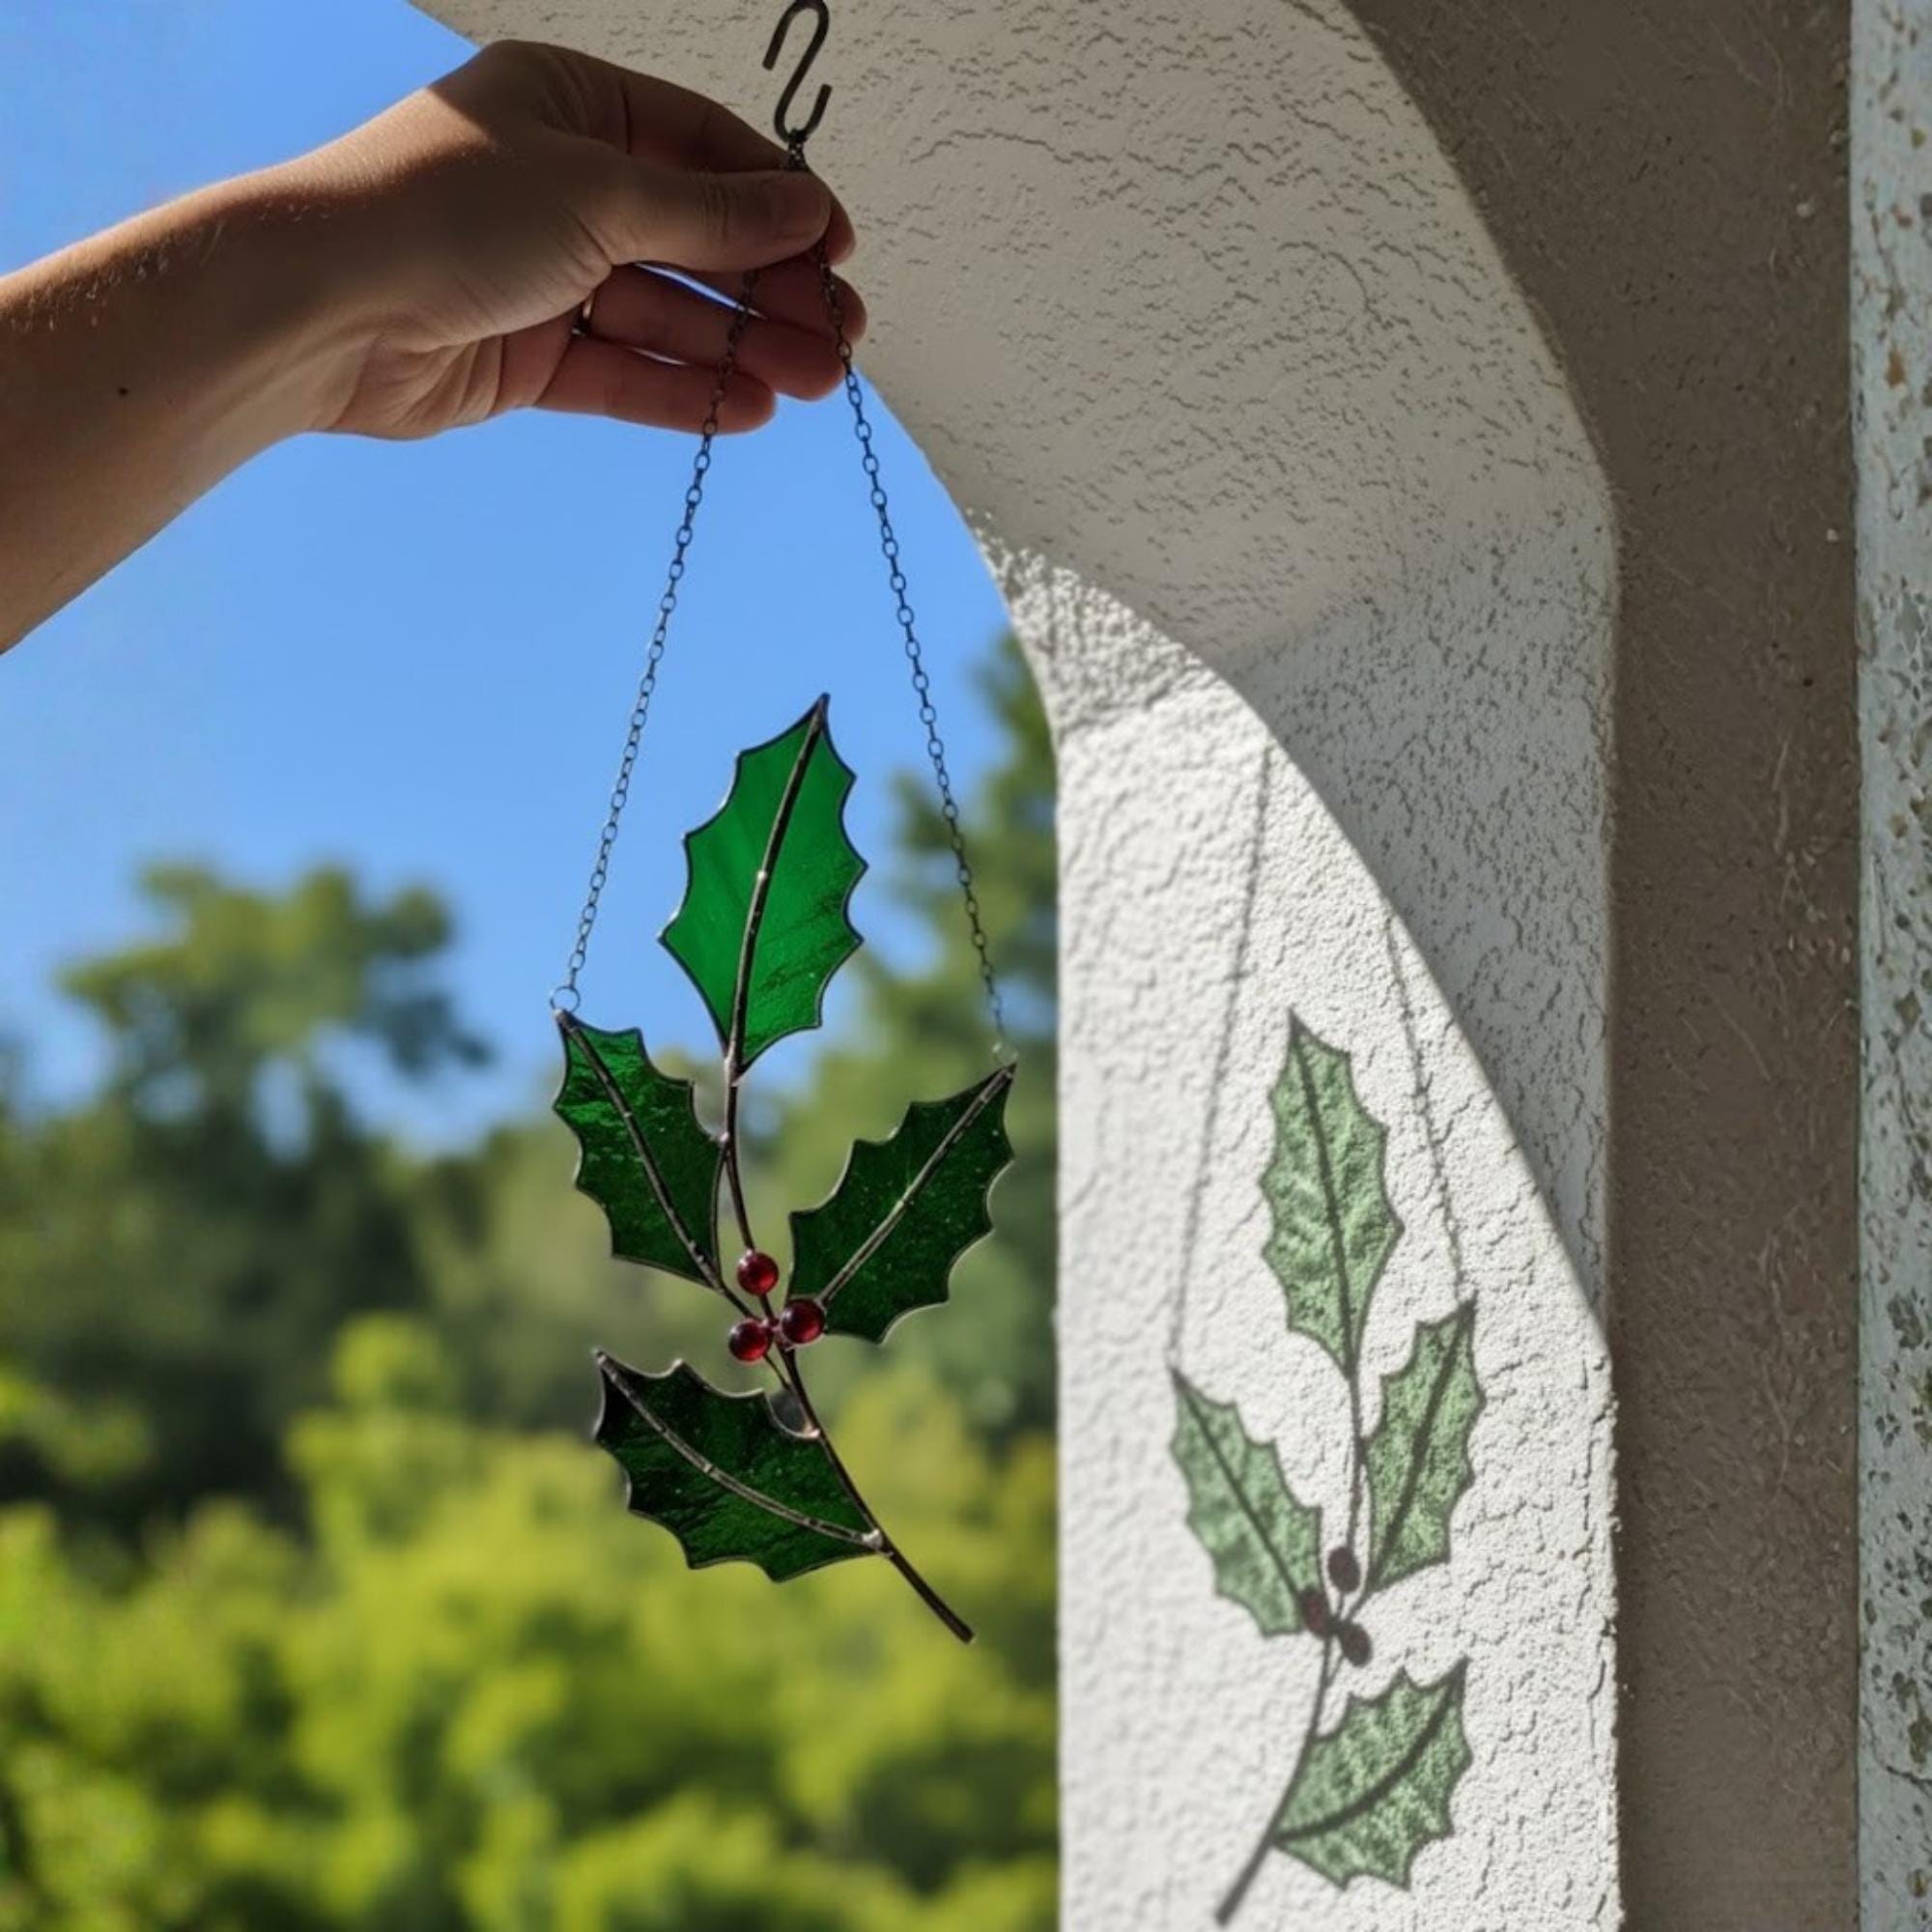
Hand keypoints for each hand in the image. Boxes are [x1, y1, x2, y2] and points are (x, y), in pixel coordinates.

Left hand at [283, 39, 865, 439]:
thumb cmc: (444, 211)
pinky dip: (685, 388)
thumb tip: (805, 211)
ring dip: (742, 347)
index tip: (839, 248)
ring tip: (814, 383)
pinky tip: (747, 407)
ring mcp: (544, 276)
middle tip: (842, 337)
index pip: (701, 149)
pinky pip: (625, 371)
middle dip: (770, 289)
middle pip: (693, 241)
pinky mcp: (528, 357)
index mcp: (569, 107)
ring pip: (666, 314)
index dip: (776, 199)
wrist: (325, 308)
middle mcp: (559, 187)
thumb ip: (711, 215)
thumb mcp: (600, 193)